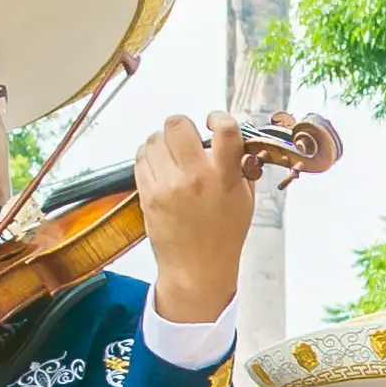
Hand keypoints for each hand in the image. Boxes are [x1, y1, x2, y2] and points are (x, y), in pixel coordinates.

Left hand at [132, 113, 260, 323]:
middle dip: (181, 126)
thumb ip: (240, 167)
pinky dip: (148, 157)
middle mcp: (196, 178)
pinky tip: (158, 168)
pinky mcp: (148, 195)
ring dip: (161, 142)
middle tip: (185, 138)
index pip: (226, 130)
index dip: (218, 117)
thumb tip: (233, 140)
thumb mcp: (245, 200)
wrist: (197, 269)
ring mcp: (169, 186)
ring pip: (154, 139)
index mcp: (225, 178)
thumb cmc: (223, 236)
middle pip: (178, 125)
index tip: (213, 121)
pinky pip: (140, 159)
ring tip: (170, 155)